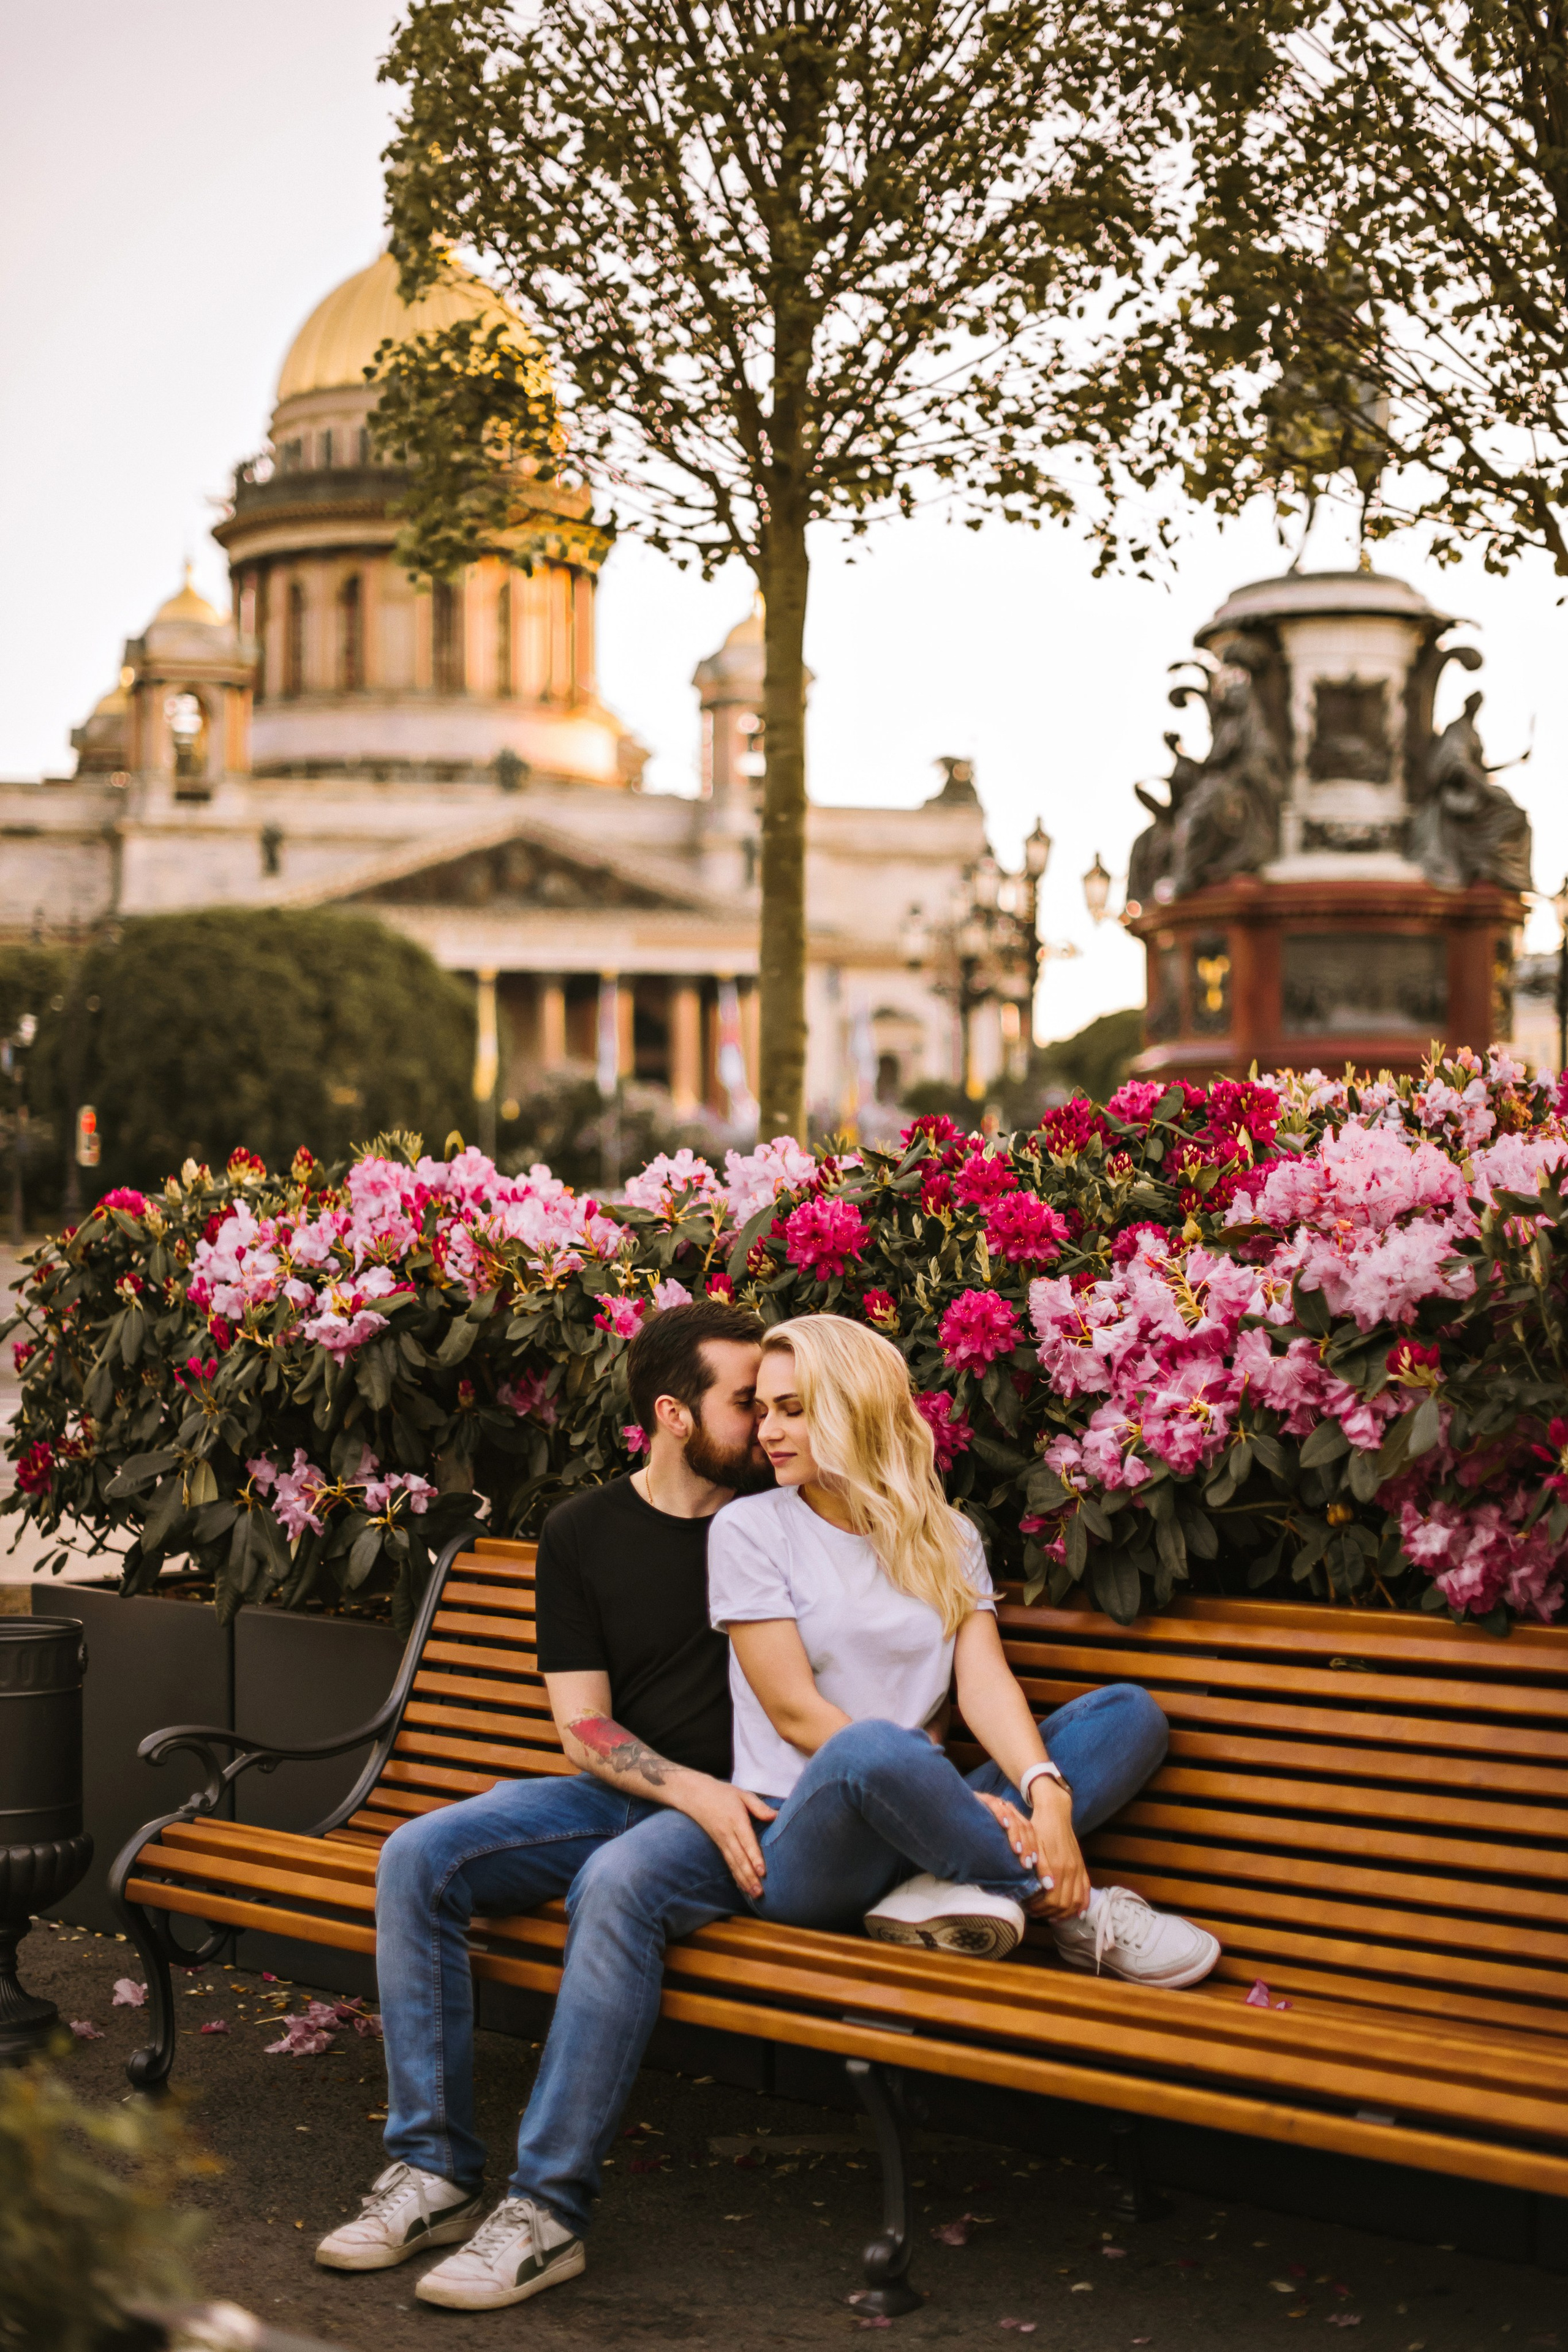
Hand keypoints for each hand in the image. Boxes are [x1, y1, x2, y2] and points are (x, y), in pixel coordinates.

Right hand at [671, 1775, 777, 1898]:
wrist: (694, 1795)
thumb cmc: (722, 1793)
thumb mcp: (742, 1794)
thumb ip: (759, 1806)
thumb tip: (776, 1816)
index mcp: (736, 1820)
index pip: (746, 1841)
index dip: (754, 1857)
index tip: (762, 1872)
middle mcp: (728, 1834)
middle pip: (739, 1858)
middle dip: (750, 1876)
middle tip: (760, 1892)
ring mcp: (721, 1841)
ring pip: (733, 1864)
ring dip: (744, 1880)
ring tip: (754, 1894)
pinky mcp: (719, 1845)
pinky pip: (728, 1863)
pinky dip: (736, 1876)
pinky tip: (743, 1887)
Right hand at [973, 1791, 1048, 1879]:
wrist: (954, 1812)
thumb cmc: (973, 1834)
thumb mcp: (994, 1846)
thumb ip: (1006, 1859)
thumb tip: (1021, 1883)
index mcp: (1015, 1823)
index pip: (1032, 1838)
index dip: (1039, 1856)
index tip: (1044, 1877)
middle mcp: (1008, 1813)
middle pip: (1026, 1828)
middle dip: (1030, 1848)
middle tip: (1028, 1866)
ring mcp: (997, 1805)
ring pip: (1013, 1818)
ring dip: (1016, 1835)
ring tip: (1017, 1851)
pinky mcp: (983, 1798)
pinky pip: (995, 1804)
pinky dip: (1001, 1814)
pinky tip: (1004, 1825)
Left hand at [1022, 1782, 1089, 1921]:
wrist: (1054, 1812)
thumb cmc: (1039, 1828)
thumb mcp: (1034, 1846)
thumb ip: (1041, 1867)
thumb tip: (1046, 1888)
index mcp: (1058, 1866)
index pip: (1053, 1900)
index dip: (1041, 1908)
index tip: (1029, 1907)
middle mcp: (1071, 1870)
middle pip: (1065, 1904)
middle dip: (1049, 1912)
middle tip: (1036, 1912)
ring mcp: (1078, 1868)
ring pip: (1077, 1901)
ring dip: (1065, 1912)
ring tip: (1050, 1915)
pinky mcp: (1081, 1866)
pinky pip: (1086, 1890)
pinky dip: (1082, 1904)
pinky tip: (1076, 1913)